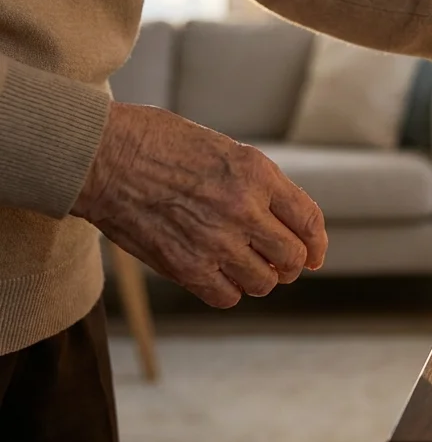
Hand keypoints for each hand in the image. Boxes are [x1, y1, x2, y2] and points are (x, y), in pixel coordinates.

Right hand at [72, 103, 327, 307]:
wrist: (103, 156)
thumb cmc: (160, 144)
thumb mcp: (226, 150)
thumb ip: (260, 185)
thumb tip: (287, 222)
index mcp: (258, 174)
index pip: (309, 220)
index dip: (318, 243)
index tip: (315, 254)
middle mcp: (244, 209)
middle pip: (293, 257)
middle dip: (291, 263)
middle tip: (279, 262)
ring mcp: (216, 241)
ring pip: (264, 282)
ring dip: (261, 278)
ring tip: (248, 268)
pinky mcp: (185, 266)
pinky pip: (227, 297)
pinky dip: (229, 291)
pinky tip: (220, 277)